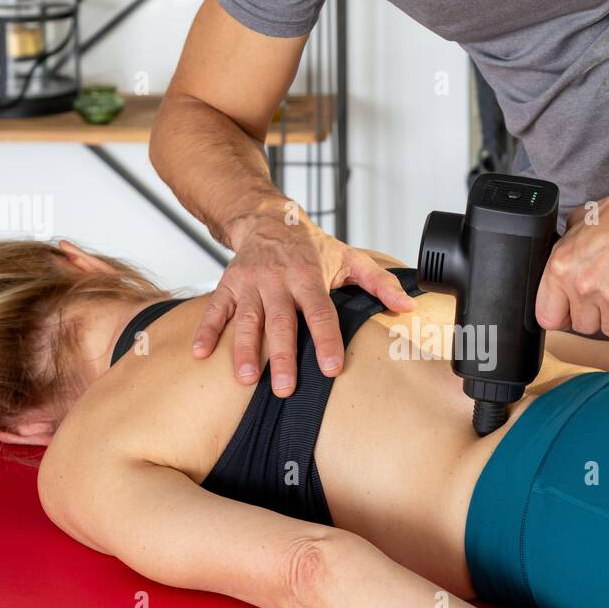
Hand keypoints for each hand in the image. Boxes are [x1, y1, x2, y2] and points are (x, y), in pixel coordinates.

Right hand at [193, 200, 414, 395]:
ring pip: (247, 320)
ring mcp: (250, 284)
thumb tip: (408, 306)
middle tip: (285, 388)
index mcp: (309, 275)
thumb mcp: (350, 258)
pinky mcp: (228, 285)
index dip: (326, 339)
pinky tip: (200, 355)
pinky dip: (207, 331)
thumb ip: (380, 283)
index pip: (320, 312)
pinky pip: (215, 310)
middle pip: (280, 322)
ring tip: (247, 379)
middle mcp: (277, 280)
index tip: (331, 368)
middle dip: (281, 356)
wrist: (268, 218)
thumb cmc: (312, 247)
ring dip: (244, 350)